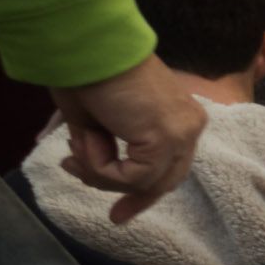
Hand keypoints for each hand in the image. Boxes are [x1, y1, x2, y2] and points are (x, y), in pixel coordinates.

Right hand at [52, 55, 206, 221]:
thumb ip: (109, 149)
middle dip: (134, 198)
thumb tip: (93, 172)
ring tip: (75, 150)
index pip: (171, 166)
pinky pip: (134, 177)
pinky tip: (86, 142)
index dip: (145, 192)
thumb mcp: (99, 123)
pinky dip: (102, 168)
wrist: (88, 47)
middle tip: (112, 216)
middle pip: (166, 180)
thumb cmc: (88, 75)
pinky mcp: (168, 138)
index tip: (119, 213)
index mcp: (180, 117)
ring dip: (101, 172)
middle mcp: (190, 125)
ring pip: (145, 182)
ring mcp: (183, 132)